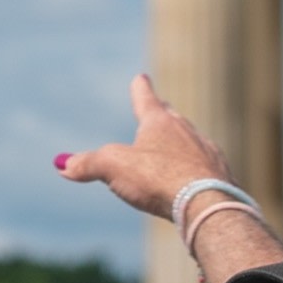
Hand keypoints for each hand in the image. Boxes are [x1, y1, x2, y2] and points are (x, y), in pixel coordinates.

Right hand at [55, 74, 232, 221]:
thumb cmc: (159, 179)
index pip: (146, 100)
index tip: (141, 77)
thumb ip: (88, 164)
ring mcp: (207, 153)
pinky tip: (195, 179)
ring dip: (182, 143)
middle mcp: (187, 132)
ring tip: (177, 148)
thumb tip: (62, 164)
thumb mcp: (114, 168)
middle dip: (163, 113)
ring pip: (192, 142)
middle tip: (161, 106)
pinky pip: (206, 168)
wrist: (208, 204)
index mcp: (160, 123)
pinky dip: (196, 170)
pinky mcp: (221, 176)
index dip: (140, 89)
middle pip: (172, 118)